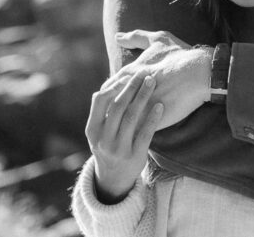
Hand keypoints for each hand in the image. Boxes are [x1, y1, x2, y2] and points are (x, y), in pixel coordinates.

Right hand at [85, 71, 163, 203]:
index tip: (128, 74)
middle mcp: (103, 139)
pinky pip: (145, 133)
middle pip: (119, 106)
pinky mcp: (135, 155)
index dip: (115, 85)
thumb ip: (104, 111)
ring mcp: (118, 148)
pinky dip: (153, 117)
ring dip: (143, 96)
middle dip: (132, 87)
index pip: (100, 100)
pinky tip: (160, 105)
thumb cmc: (109, 145)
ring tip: (153, 82)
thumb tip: (114, 80)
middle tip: (145, 73)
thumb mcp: (99, 131)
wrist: (113, 180)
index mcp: (92, 130)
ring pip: (132, 117)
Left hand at [111, 30, 212, 128]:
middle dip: (110, 111)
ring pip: (121, 120)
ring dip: (119, 124)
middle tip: (111, 117)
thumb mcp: (159, 39)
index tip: (110, 99)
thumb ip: (136, 37)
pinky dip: (134, 133)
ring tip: (121, 128)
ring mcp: (140, 107)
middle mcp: (132, 91)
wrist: (200, 73)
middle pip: (111, 106)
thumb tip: (117, 37)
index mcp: (130, 73)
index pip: (108, 89)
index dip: (108, 95)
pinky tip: (134, 136)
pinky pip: (137, 130)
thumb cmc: (181, 55)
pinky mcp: (151, 120)